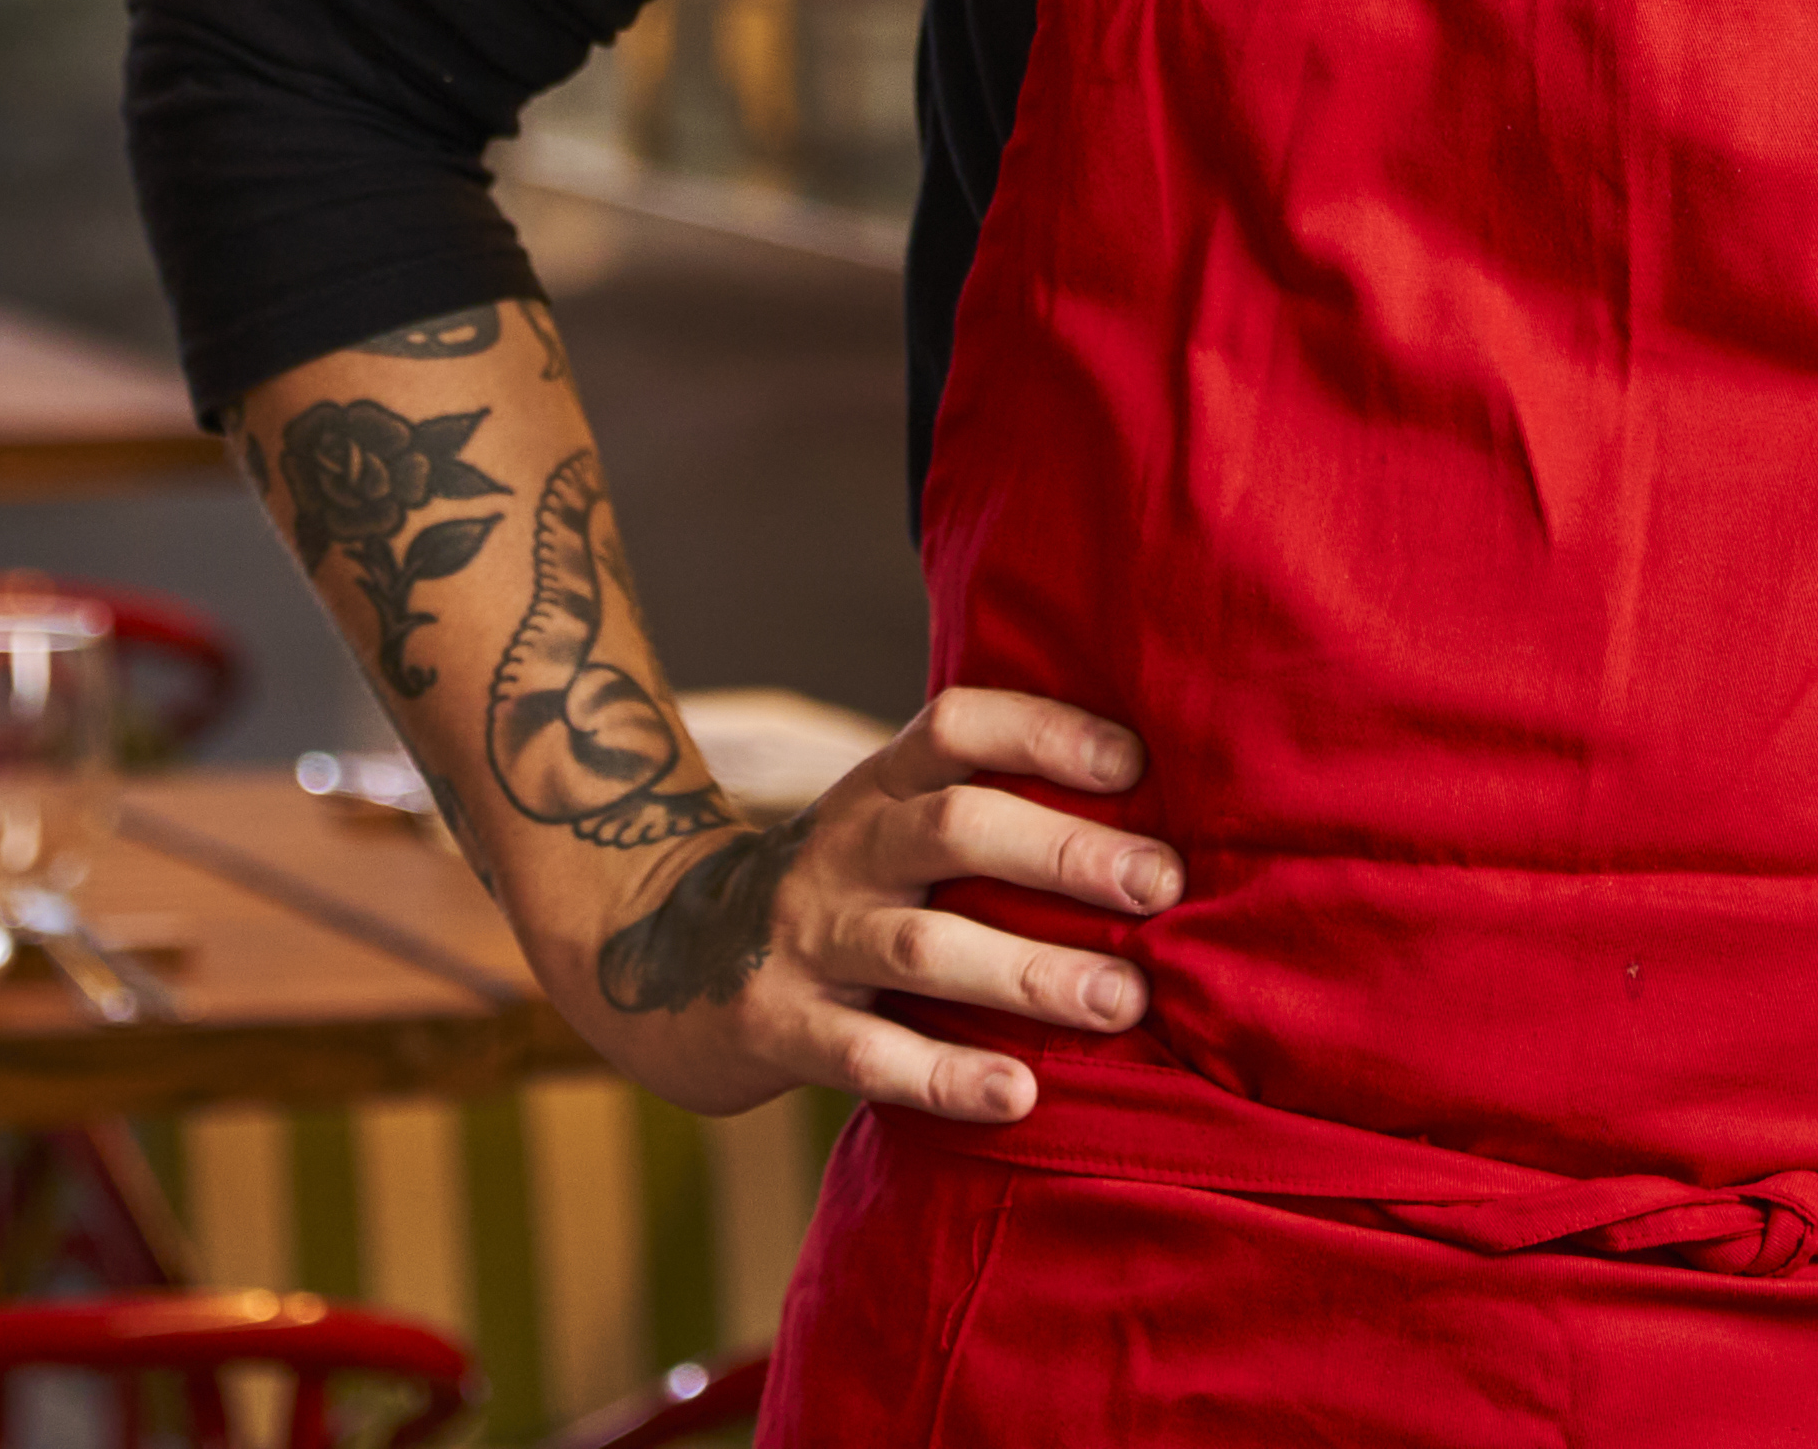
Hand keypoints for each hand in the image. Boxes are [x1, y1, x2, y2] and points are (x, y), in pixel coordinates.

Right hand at [564, 685, 1179, 1123]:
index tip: (1136, 762)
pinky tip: (1021, 1092)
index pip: (957, 726)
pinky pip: (868, 1056)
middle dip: (1065, 852)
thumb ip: (979, 817)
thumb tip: (1150, 822)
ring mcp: (805, 941)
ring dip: (1029, 972)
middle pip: (954, 827)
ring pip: (922, 947)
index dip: (1045, 730)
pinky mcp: (776, 1028)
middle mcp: (844, 851)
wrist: (655, 959)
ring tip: (1123, 1000)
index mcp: (877, 789)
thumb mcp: (883, 830)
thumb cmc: (830, 894)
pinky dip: (947, 1077)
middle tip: (1161, 882)